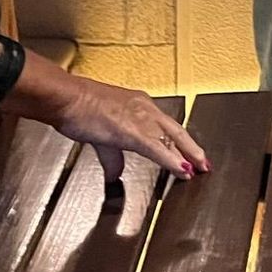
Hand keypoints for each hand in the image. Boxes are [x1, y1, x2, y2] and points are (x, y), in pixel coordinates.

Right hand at [49, 75, 207, 185]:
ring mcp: (141, 118)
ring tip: (198, 168)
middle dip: (191, 148)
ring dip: (187, 155)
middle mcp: (144, 109)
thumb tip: (115, 173)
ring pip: (171, 139)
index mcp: (138, 106)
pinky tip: (182, 169)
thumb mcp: (100, 135)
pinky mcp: (133, 130)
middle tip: (204, 163)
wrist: (67, 98)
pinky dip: (172, 160)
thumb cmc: (78, 108)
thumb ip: (112, 156)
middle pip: (176, 131)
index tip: (189, 152)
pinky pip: (158, 148)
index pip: (166, 126)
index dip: (180, 141)